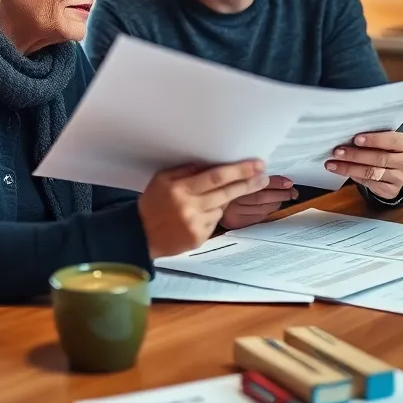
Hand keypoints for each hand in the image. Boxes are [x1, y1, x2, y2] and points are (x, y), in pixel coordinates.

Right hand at [139, 160, 267, 257]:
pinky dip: (213, 214)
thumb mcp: (163, 179)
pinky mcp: (199, 238)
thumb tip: (211, 163)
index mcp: (181, 189)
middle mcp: (191, 207)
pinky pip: (215, 221)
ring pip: (222, 207)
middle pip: (227, 193)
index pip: (217, 177)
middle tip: (263, 176)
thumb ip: (187, 170)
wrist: (140, 234)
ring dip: (224, 199)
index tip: (256, 165)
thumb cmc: (152, 202)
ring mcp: (196, 225)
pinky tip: (200, 213)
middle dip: (248, 183)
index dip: (239, 170)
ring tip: (209, 197)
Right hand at [219, 176, 297, 229]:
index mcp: (227, 183)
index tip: (287, 181)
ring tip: (285, 197)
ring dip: (276, 203)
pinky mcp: (235, 223)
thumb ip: (241, 174)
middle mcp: (229, 200)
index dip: (274, 182)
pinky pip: (256, 218)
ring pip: (261, 209)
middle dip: (279, 193)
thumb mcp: (225, 175)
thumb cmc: (214, 186)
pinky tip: (272, 206)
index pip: (256, 182)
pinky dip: (267, 212)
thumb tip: (266, 173)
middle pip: (260, 197)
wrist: (200, 206)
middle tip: (291, 190)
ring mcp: (232, 214)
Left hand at [325, 131, 402, 200]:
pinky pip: (369, 183)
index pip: (391, 140)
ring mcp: (400, 178)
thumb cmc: (385, 148)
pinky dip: (354, 176)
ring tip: (332, 163)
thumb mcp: (385, 138)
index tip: (356, 139)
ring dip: (349, 168)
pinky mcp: (391, 190)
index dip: (373, 140)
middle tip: (337, 152)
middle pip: (378, 158)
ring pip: (372, 172)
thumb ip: (372, 136)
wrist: (396, 169)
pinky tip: (342, 171)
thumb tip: (346, 134)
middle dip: (355, 155)